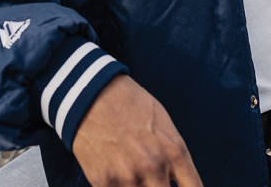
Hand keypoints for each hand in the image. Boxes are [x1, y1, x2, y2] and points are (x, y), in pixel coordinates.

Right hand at [72, 74, 203, 186]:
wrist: (94, 94)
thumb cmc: (131, 105)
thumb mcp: (163, 124)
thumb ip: (174, 158)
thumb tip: (176, 184)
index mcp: (174, 150)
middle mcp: (155, 166)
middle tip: (152, 180)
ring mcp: (129, 177)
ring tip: (131, 170)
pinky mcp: (104, 182)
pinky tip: (116, 172)